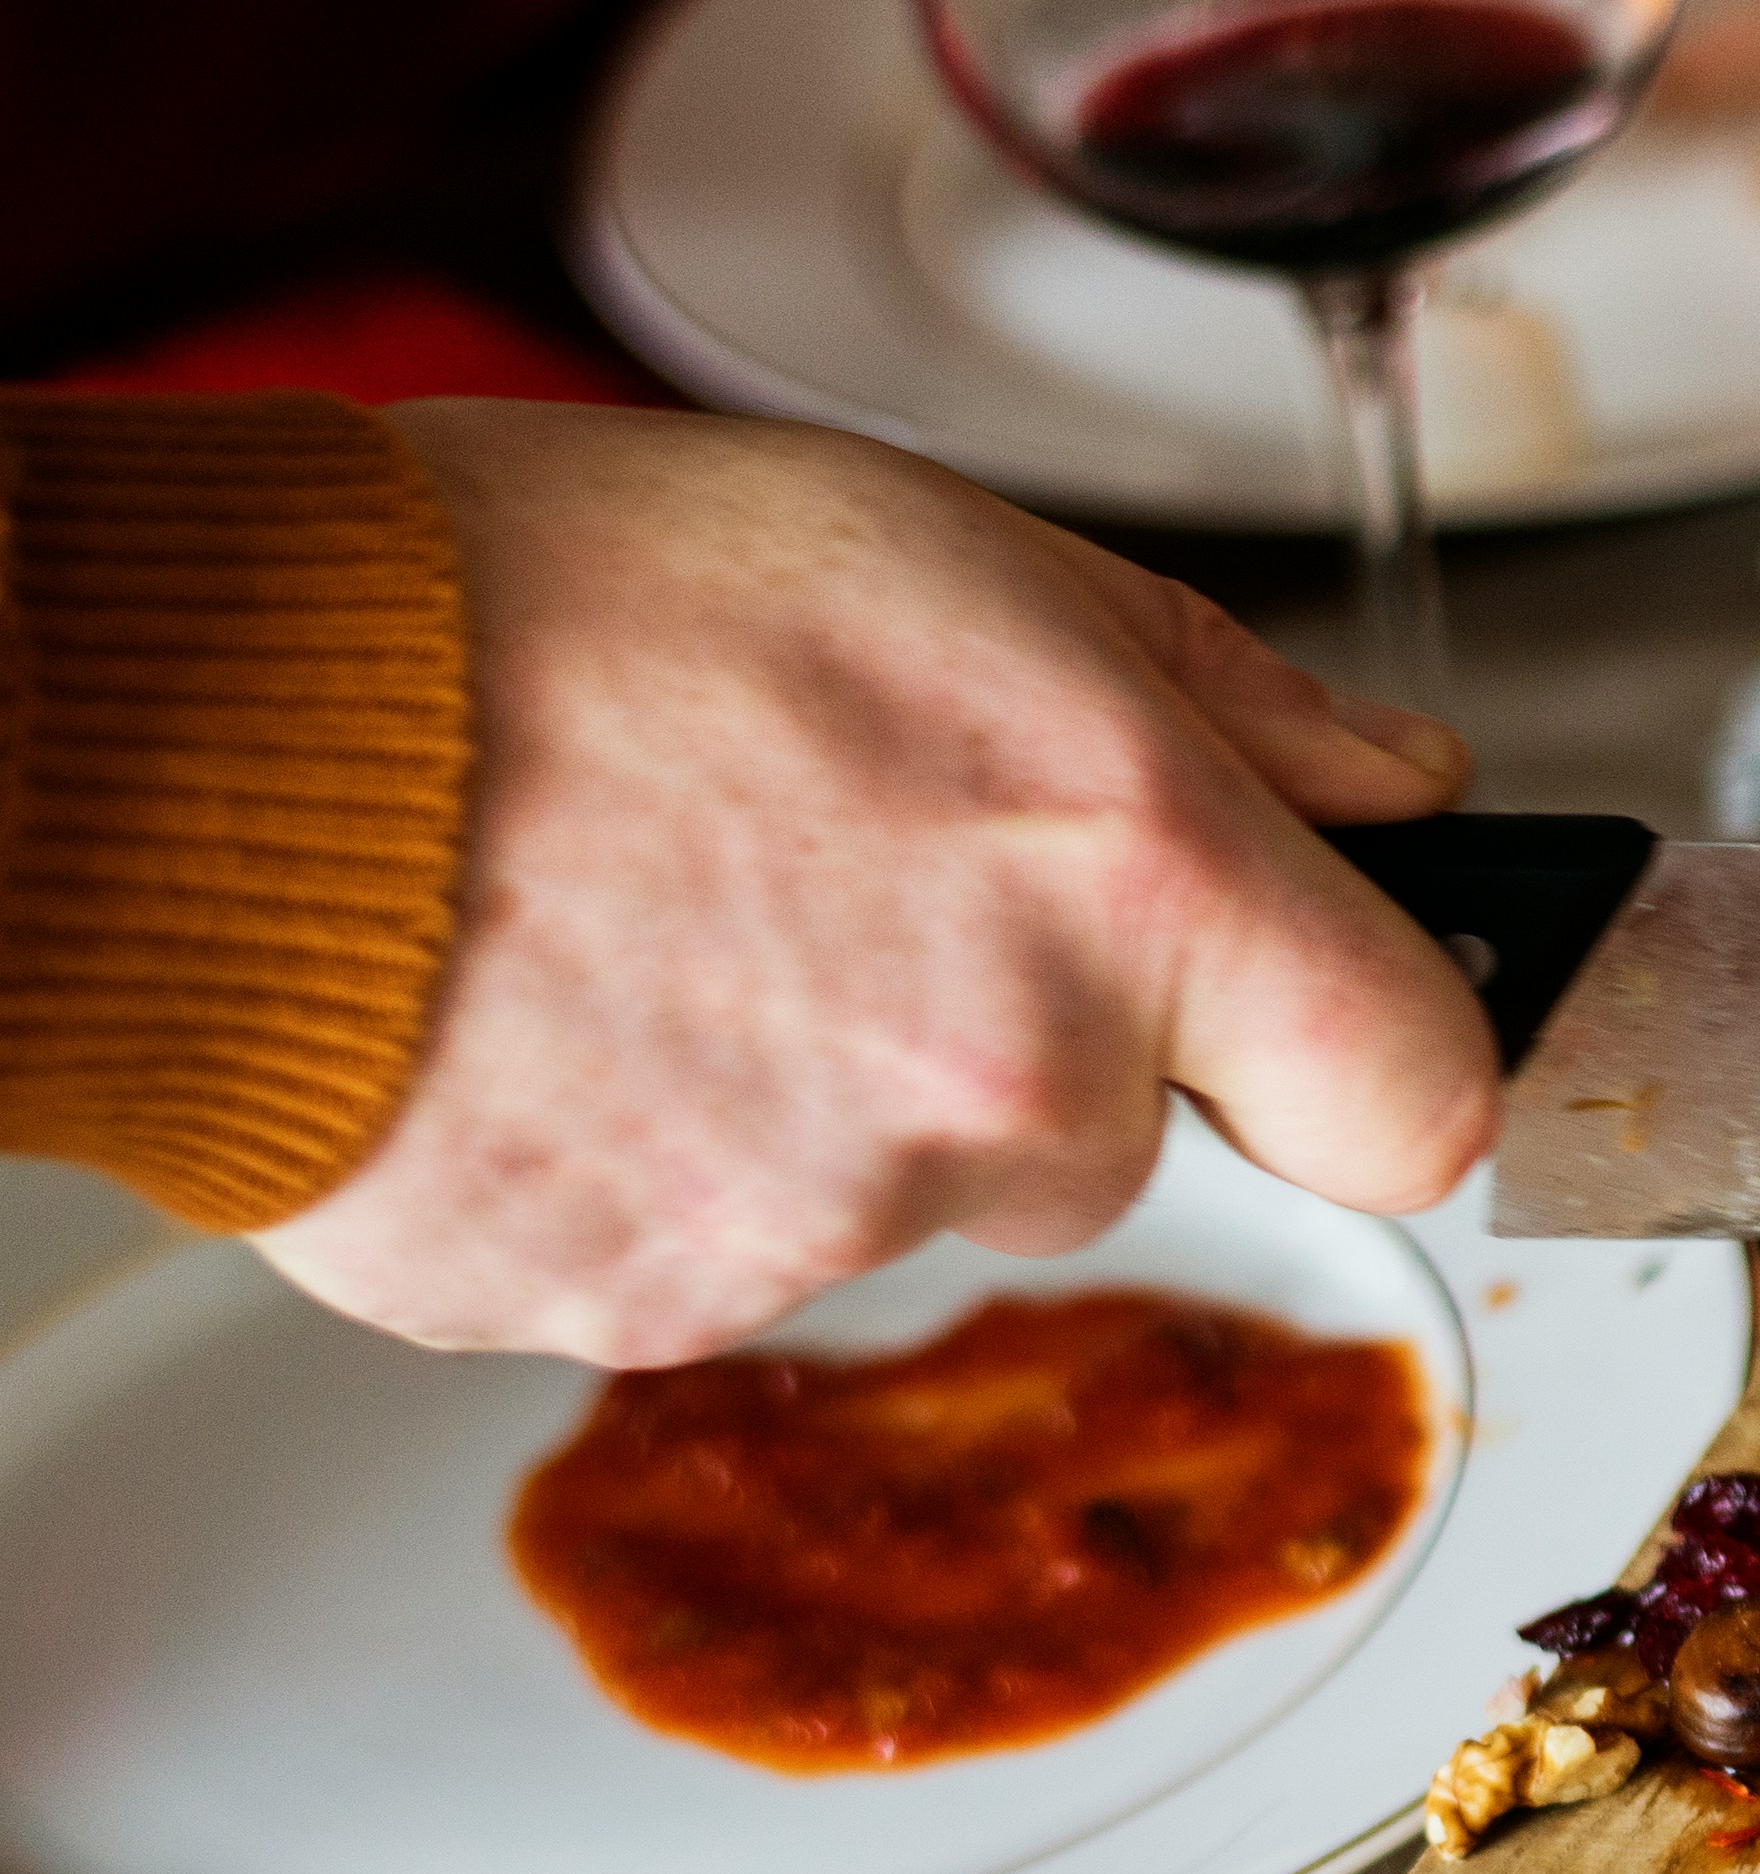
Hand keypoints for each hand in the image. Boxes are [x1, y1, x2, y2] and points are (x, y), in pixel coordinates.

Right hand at [264, 408, 1500, 1367]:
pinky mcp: (635, 1313)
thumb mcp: (971, 560)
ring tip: (664, 907)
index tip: (1322, 1021)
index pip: (1419, 1094)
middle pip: (1118, 1140)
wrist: (227, 731)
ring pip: (902, 1194)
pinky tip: (563, 1004)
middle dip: (1022, 1032)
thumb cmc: (576, 600)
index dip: (1378, 1056)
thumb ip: (1233, 708)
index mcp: (1139, 883)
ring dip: (822, 1087)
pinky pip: (712, 1254)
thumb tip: (1401, 790)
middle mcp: (1013, 1087)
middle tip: (841, 868)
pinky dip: (654, 1156)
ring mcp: (821, 1228)